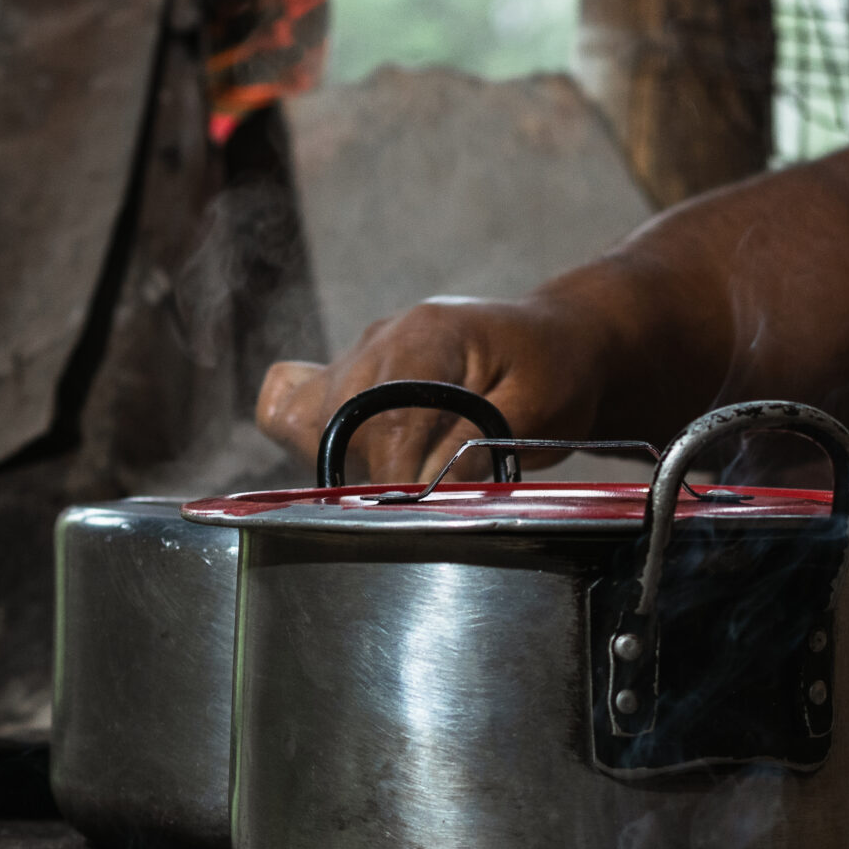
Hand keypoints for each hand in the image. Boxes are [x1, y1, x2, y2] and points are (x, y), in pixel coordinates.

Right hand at [257, 294, 611, 482]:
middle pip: (333, 420)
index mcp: (428, 336)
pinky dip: (306, 440)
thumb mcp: (535, 408)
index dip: (390, 476)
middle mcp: (380, 340)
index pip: (385, 417)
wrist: (557, 342)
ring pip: (305, 419)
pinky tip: (355, 462)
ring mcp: (357, 356)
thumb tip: (427, 490)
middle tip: (416, 501)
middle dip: (367, 475)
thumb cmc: (555, 370)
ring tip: (396, 480)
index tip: (408, 513)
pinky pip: (291, 407)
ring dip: (339, 463)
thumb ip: (477, 445)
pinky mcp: (347, 378)